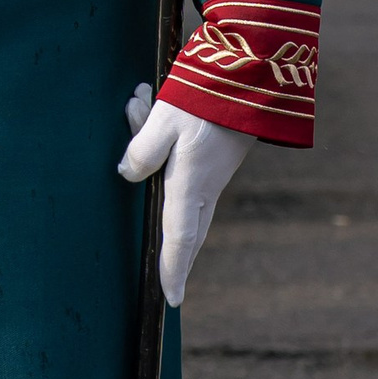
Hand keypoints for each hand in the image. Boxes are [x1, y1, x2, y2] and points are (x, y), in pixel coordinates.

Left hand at [118, 82, 251, 303]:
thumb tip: (127, 175)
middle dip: (176, 257)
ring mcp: (211, 175)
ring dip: (154, 172)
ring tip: (139, 119)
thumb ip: (142, 151)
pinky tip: (144, 108)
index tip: (169, 298)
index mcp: (190, 185)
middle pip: (187, 232)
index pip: (177, 239)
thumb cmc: (203, 101)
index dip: (172, 269)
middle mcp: (203, 187)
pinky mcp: (213, 160)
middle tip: (170, 284)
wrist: (250, 80)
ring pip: (181, 199)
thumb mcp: (164, 122)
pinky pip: (182, 170)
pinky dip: (159, 147)